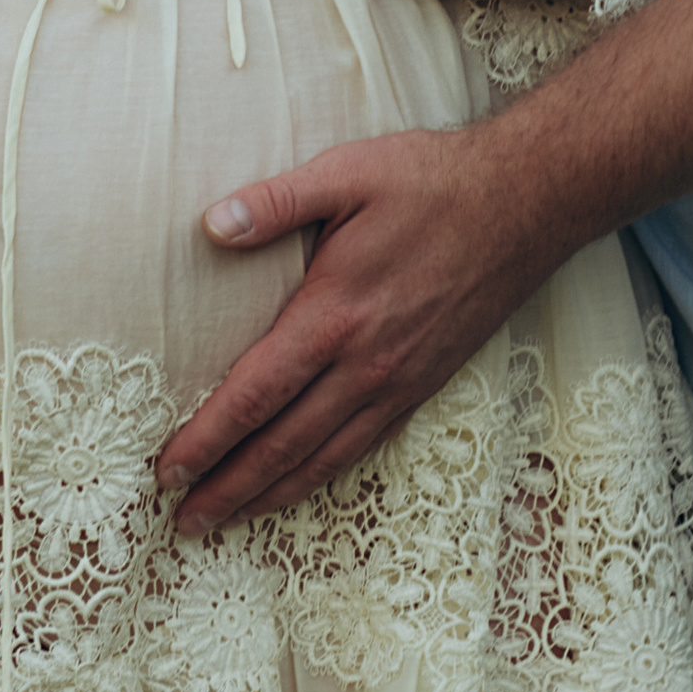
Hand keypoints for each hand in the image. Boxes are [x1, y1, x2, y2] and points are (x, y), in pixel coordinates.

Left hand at [155, 123, 564, 532]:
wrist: (525, 203)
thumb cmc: (432, 182)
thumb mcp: (347, 172)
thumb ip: (274, 201)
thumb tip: (209, 224)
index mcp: (335, 314)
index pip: (254, 395)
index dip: (207, 438)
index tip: (167, 468)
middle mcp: (366, 363)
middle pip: (282, 445)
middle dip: (227, 486)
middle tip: (183, 519)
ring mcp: (399, 380)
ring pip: (323, 458)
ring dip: (270, 493)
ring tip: (228, 517)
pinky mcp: (424, 383)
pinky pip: (364, 445)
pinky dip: (323, 475)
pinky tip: (301, 483)